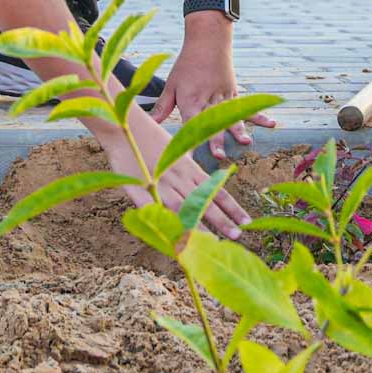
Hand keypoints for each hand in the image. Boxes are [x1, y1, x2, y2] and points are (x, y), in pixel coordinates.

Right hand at [88, 111, 251, 238]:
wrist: (124, 129)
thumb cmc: (153, 141)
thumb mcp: (178, 154)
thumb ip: (192, 172)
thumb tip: (209, 185)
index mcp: (190, 170)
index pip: (216, 191)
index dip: (232, 207)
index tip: (246, 221)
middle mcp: (179, 178)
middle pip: (204, 202)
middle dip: (222, 220)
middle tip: (237, 236)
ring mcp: (160, 185)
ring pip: (183, 209)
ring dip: (198, 227)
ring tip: (212, 244)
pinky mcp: (139, 190)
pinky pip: (155, 211)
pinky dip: (164, 224)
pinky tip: (173, 240)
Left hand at [149, 18, 276, 159]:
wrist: (208, 40)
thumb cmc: (186, 64)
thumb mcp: (171, 85)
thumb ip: (162, 107)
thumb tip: (147, 123)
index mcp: (190, 100)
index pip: (189, 125)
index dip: (189, 142)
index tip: (189, 159)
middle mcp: (208, 100)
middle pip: (212, 123)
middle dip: (216, 140)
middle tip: (218, 155)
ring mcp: (224, 96)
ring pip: (232, 116)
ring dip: (239, 130)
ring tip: (245, 142)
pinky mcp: (234, 92)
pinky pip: (247, 107)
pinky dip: (259, 116)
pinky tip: (271, 123)